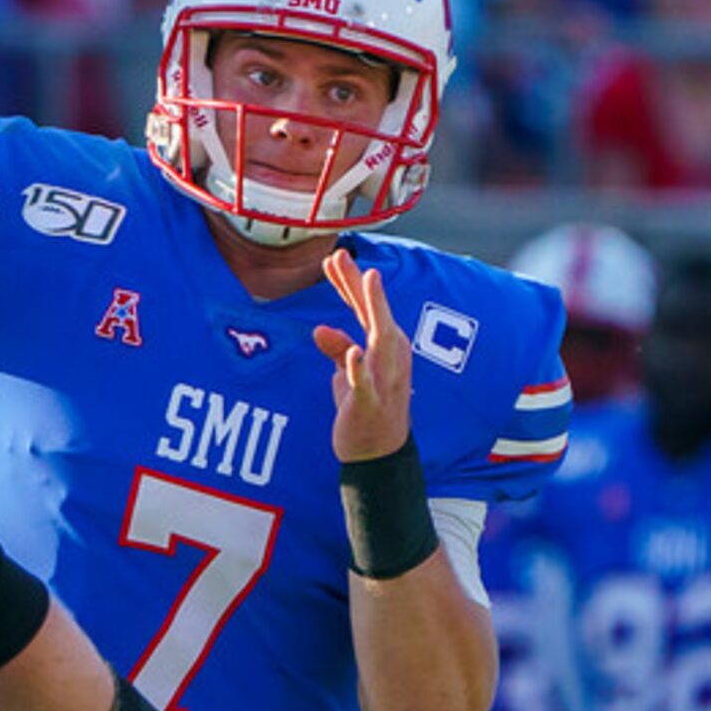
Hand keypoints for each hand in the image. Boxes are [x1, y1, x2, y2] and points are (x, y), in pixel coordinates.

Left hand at [313, 248, 411, 462]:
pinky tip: (354, 349)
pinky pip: (365, 382)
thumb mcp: (347, 376)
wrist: (377, 455)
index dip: (350, 284)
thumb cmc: (366, 411)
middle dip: (358, 284)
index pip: (366, 310)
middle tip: (341, 255)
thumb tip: (321, 329)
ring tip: (367, 280)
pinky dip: (359, 366)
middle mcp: (390, 358)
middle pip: (374, 314)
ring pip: (380, 338)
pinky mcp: (371, 402)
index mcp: (384, 349)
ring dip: (374, 308)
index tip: (334, 258)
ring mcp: (383, 379)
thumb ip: (338, 349)